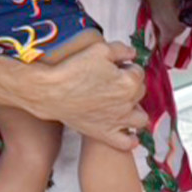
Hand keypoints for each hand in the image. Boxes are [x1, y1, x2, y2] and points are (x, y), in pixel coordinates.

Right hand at [30, 41, 147, 152]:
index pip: (138, 72)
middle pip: (139, 92)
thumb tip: (132, 54)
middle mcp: (127, 104)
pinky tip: (126, 131)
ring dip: (136, 110)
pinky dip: (130, 139)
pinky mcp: (105, 134)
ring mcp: (117, 121)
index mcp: (129, 82)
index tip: (116, 66)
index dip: (127, 66)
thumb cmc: (72, 69)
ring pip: (141, 118)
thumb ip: (121, 50)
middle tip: (112, 80)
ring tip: (123, 103)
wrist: (50, 91)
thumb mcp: (99, 49)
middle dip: (130, 85)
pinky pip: (127, 143)